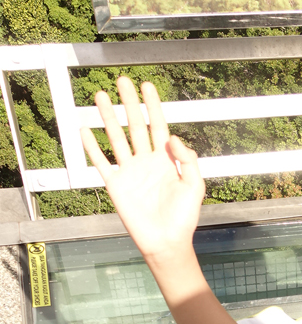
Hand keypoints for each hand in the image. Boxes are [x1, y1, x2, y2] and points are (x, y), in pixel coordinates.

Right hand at [81, 77, 204, 261]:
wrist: (167, 242)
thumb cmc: (184, 218)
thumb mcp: (195, 186)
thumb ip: (189, 160)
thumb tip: (172, 137)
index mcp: (165, 161)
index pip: (157, 126)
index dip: (152, 106)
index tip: (146, 86)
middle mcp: (146, 162)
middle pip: (135, 125)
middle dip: (129, 103)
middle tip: (122, 81)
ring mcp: (129, 172)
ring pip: (116, 138)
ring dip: (108, 117)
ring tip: (101, 96)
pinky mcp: (116, 186)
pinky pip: (101, 163)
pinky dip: (92, 147)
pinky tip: (85, 130)